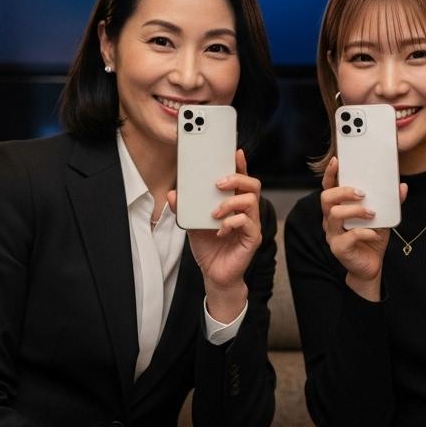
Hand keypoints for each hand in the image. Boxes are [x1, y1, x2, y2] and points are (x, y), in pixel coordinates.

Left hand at [169, 149, 261, 319]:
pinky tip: (220, 230)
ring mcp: (252, 224)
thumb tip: (173, 194)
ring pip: (251, 200)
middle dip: (236, 178)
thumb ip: (184, 209)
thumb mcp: (192, 224)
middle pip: (252, 185)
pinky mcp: (253, 238)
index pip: (241, 179)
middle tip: (217, 183)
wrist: (214, 274)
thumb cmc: (208, 247)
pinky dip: (231, 222)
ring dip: (230, 202)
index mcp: (234, 203)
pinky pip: (247, 222)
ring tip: (214, 213)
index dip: (240, 164)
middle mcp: (246, 211)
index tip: (234, 152)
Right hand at [319, 156, 407, 300]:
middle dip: (344, 191)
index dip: (330, 174)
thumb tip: (402, 187)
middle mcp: (330, 220)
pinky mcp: (339, 248)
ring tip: (372, 213)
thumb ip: (390, 203)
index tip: (337, 160)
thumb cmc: (372, 239)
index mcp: (338, 209)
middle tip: (363, 193)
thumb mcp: (383, 218)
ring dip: (355, 210)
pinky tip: (375, 234)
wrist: (371, 266)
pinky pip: (349, 236)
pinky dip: (365, 233)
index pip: (329, 187)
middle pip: (326, 198)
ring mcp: (332, 234)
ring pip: (335, 215)